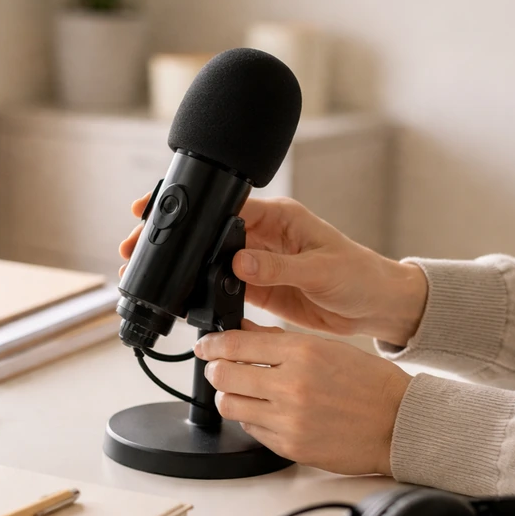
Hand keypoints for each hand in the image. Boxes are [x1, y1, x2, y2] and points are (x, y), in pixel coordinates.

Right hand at [119, 194, 427, 346]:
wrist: (377, 308)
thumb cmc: (360, 277)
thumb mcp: (321, 269)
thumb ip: (278, 267)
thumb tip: (239, 263)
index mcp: (280, 218)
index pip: (226, 207)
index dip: (193, 209)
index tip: (160, 208)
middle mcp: (265, 237)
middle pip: (208, 232)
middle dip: (175, 237)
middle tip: (138, 245)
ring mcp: (258, 263)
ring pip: (209, 259)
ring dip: (183, 266)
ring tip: (152, 273)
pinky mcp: (258, 289)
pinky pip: (221, 286)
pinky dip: (200, 291)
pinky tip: (180, 297)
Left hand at [195, 320, 411, 475]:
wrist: (399, 424)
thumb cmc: (369, 384)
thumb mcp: (327, 347)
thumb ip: (280, 339)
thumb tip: (243, 331)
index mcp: (302, 352)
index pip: (235, 343)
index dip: (212, 344)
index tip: (205, 346)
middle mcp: (291, 385)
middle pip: (222, 374)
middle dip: (216, 369)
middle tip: (220, 368)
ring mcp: (288, 419)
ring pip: (229, 404)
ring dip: (230, 395)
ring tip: (243, 391)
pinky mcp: (288, 446)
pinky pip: (250, 429)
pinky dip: (252, 419)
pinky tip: (268, 412)